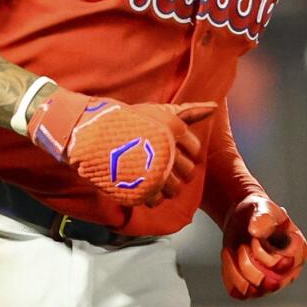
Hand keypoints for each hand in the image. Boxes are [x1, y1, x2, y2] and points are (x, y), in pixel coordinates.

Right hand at [27, 88, 215, 207]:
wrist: (92, 134)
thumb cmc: (128, 121)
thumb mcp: (160, 111)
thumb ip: (189, 112)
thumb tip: (214, 106)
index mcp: (174, 128)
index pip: (196, 150)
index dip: (185, 152)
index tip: (171, 150)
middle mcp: (168, 149)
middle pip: (188, 171)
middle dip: (178, 170)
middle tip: (161, 165)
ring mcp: (154, 170)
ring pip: (174, 188)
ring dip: (167, 186)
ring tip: (154, 178)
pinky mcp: (140, 187)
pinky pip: (156, 200)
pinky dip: (152, 197)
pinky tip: (144, 187)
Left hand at [220, 194, 306, 299]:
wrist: (242, 218)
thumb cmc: (259, 212)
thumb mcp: (264, 207)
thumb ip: (264, 218)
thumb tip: (255, 232)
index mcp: (300, 252)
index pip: (284, 265)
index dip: (263, 253)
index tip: (255, 236)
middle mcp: (289, 272)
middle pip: (269, 283)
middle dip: (249, 262)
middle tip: (244, 244)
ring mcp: (271, 283)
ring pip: (252, 291)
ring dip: (237, 268)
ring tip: (237, 249)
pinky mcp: (252, 289)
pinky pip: (238, 292)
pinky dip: (229, 274)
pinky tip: (230, 256)